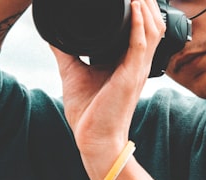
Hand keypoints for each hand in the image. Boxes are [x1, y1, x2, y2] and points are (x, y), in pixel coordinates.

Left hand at [50, 0, 165, 179]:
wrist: (93, 140)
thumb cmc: (88, 114)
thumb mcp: (73, 72)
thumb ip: (66, 50)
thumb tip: (52, 30)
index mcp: (128, 63)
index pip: (142, 29)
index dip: (140, 8)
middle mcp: (137, 64)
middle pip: (153, 24)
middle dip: (147, 1)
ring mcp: (137, 70)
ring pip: (152, 29)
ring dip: (145, 7)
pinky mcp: (131, 76)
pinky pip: (141, 43)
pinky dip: (138, 22)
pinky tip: (134, 6)